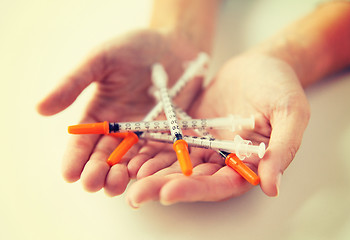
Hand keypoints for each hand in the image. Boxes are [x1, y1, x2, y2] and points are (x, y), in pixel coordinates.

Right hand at [37, 29, 203, 195]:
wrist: (175, 45)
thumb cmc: (136, 48)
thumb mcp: (102, 59)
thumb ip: (74, 82)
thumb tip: (40, 108)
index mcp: (100, 115)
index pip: (82, 142)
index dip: (74, 159)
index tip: (69, 174)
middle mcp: (120, 130)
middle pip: (104, 159)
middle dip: (96, 173)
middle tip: (93, 181)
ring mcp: (144, 135)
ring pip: (129, 164)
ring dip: (120, 177)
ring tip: (117, 181)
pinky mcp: (168, 135)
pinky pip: (157, 156)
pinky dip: (149, 168)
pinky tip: (144, 174)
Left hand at [126, 53, 309, 205]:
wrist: (262, 65)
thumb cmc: (281, 86)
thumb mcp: (290, 112)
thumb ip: (283, 148)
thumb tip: (272, 187)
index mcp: (249, 164)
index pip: (221, 184)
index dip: (195, 189)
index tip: (168, 192)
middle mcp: (223, 160)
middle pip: (192, 179)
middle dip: (163, 186)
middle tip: (135, 194)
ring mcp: (205, 146)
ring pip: (176, 164)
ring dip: (152, 172)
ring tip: (126, 176)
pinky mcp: (191, 130)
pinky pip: (169, 142)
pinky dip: (151, 149)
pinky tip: (131, 154)